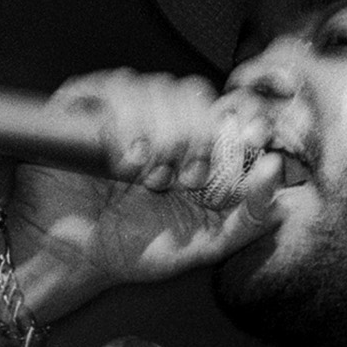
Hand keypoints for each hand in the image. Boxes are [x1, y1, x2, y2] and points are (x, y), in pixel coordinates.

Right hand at [5, 71, 287, 316]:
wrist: (69, 258)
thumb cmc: (133, 251)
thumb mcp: (205, 244)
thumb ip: (251, 217)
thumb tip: (276, 170)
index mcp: (197, 148)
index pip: (231, 108)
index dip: (243, 119)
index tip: (250, 140)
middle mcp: (162, 121)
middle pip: (197, 93)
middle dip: (199, 136)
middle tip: (187, 178)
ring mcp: (123, 110)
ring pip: (159, 87)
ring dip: (161, 135)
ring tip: (148, 179)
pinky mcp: (84, 104)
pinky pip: (115, 89)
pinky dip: (126, 123)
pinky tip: (123, 160)